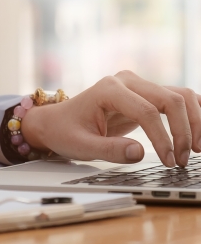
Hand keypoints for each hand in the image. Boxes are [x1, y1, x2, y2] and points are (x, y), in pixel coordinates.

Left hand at [21, 70, 200, 167]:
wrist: (57, 121)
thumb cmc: (65, 131)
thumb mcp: (81, 146)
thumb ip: (109, 150)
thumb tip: (140, 153)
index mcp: (108, 89)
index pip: (146, 111)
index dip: (162, 139)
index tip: (169, 161)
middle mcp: (126, 81)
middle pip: (170, 99)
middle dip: (183, 131)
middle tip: (182, 160)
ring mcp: (136, 85)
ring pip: (179, 96)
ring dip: (193, 121)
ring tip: (194, 150)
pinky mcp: (143, 95)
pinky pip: (175, 99)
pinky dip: (190, 114)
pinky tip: (194, 135)